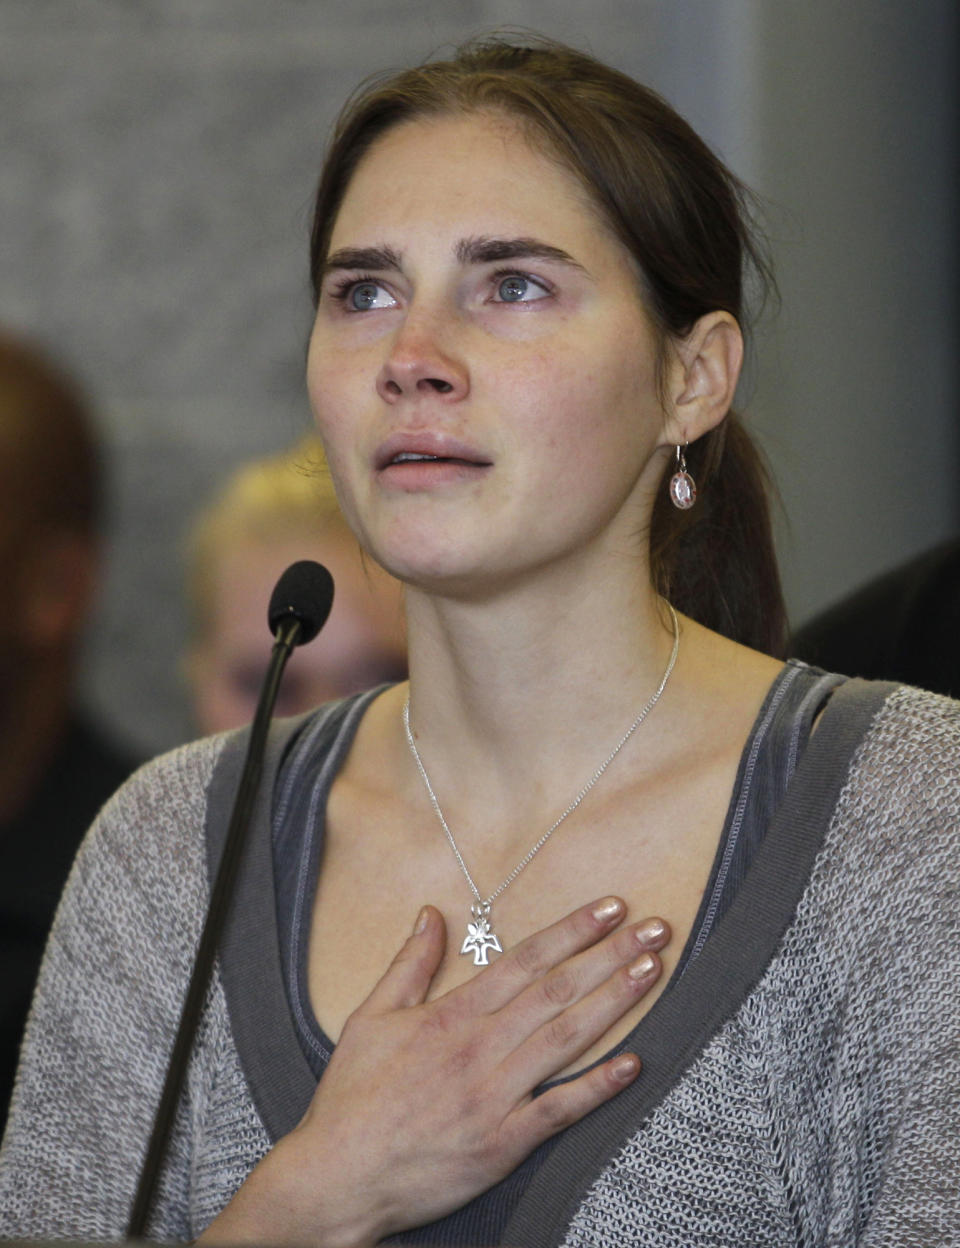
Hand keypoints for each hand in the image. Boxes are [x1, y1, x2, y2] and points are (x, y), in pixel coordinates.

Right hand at [199, 897, 668, 1246]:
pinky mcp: (503, 1142)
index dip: (573, 930)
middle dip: (610, 955)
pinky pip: (560, 1110)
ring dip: (615, 1002)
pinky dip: (597, 1086)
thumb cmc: (352, 1097)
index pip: (526, 959)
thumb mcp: (371, 1016)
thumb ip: (409, 963)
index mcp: (453, 1014)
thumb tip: (431, 913)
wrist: (338, 1176)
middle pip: (558, 990)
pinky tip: (634, 1063)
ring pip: (567, 1038)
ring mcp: (495, 1095)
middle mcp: (481, 1047)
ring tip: (652, 972)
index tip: (610, 907)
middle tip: (656, 929)